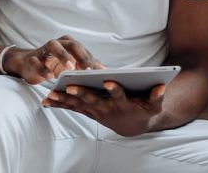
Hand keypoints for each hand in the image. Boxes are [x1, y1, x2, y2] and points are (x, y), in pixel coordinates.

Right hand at [2, 35, 104, 84]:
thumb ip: (86, 65)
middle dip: (81, 56)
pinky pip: (38, 62)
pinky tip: (50, 77)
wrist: (28, 64)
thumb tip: (105, 70)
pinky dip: (44, 69)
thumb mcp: (70, 65)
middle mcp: (57, 43)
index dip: (91, 59)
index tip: (99, 72)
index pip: (83, 49)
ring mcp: (44, 49)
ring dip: (63, 56)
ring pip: (53, 47)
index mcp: (68, 43)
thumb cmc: (54, 65)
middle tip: (88, 69)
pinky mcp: (32, 58)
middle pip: (71, 44)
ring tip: (70, 68)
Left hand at [42, 81, 165, 136]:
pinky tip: (45, 101)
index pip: (118, 95)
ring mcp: (95, 111)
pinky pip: (71, 108)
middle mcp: (107, 108)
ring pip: (78, 105)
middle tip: (70, 86)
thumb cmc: (144, 110)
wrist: (132, 126)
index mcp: (123, 103)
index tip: (109, 81)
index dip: (115, 89)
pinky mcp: (87, 111)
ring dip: (64, 100)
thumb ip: (157, 95)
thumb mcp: (154, 105)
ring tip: (50, 94)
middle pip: (93, 100)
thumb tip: (162, 86)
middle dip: (82, 93)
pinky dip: (58, 105)